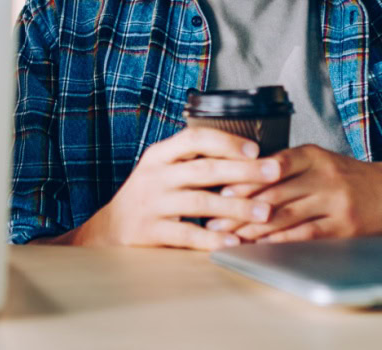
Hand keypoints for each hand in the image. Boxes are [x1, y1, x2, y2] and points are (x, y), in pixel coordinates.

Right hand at [67, 128, 279, 249]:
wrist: (108, 230)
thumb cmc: (146, 197)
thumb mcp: (161, 170)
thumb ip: (192, 161)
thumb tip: (244, 155)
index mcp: (159, 155)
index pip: (194, 138)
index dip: (226, 142)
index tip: (255, 149)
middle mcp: (154, 176)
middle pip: (203, 169)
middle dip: (243, 171)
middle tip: (273, 173)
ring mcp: (151, 204)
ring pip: (200, 202)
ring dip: (236, 208)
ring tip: (264, 212)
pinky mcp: (150, 232)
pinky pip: (187, 235)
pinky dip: (213, 239)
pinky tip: (235, 242)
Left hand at [206, 145, 381, 243]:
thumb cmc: (349, 177)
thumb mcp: (319, 160)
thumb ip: (285, 166)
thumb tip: (236, 179)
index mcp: (313, 155)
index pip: (269, 166)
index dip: (241, 180)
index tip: (216, 192)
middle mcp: (324, 176)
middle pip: (273, 193)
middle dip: (238, 209)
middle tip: (212, 219)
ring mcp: (336, 202)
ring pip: (285, 215)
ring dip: (252, 228)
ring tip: (229, 236)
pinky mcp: (345, 227)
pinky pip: (306, 234)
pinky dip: (280, 241)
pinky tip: (261, 246)